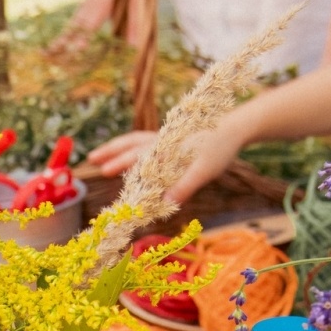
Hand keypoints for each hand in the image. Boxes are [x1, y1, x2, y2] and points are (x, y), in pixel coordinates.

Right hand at [86, 121, 242, 205]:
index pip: (136, 157)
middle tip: (93, 161)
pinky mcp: (173, 138)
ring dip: (118, 147)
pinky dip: (134, 146)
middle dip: (111, 153)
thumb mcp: (205, 170)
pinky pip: (146, 141)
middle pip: (131, 145)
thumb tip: (165, 203)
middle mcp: (162, 141)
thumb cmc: (221, 149)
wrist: (237, 127)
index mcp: (165, 148)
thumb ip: (184, 186)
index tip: (101, 172)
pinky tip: (132, 155)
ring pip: (135, 140)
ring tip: (102, 154)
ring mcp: (167, 138)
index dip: (119, 164)